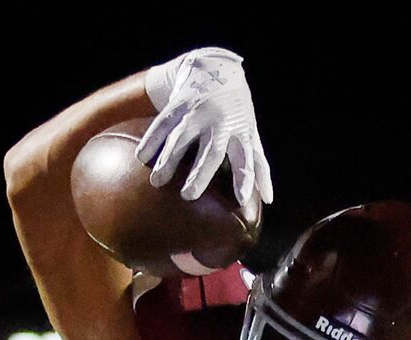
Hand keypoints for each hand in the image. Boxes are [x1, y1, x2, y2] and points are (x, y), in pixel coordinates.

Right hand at [141, 47, 272, 219]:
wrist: (217, 68)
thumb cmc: (236, 112)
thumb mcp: (250, 132)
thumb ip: (257, 164)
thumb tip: (269, 200)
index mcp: (241, 132)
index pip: (246, 158)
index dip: (245, 178)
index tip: (241, 199)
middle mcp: (220, 122)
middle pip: (211, 151)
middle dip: (201, 173)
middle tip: (188, 195)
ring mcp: (198, 111)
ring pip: (183, 137)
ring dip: (169, 159)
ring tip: (157, 182)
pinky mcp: (179, 103)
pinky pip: (163, 123)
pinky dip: (152, 139)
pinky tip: (141, 157)